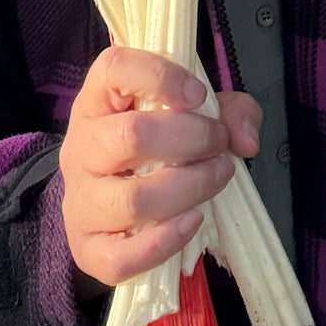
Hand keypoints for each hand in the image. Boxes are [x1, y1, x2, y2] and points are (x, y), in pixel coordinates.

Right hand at [58, 45, 261, 288]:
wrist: (110, 204)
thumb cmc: (155, 146)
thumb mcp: (192, 113)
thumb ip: (229, 111)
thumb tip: (246, 140)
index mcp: (97, 100)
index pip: (113, 69)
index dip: (160, 76)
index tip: (199, 95)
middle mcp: (79, 147)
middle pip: (131, 135)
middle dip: (191, 138)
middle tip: (219, 142)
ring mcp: (79, 201)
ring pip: (133, 199)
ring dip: (190, 188)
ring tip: (217, 176)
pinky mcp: (86, 248)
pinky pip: (120, 256)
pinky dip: (166, 241)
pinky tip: (193, 221)